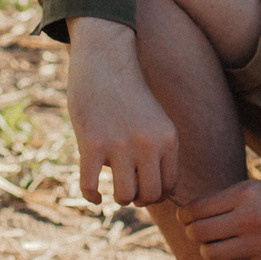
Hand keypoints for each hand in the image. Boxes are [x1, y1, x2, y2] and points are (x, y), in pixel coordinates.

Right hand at [65, 17, 176, 207]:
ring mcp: (119, 145)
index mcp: (167, 138)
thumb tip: (153, 192)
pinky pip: (91, 186)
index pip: (169, 186)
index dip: (156, 194)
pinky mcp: (92, 144)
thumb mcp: (155, 119)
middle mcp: (147, 144)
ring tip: (113, 188)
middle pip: (149, 196)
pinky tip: (94, 196)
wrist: (105, 60)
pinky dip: (92, 197)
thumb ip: (157, 150)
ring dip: (118, 198)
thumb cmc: (127, 93)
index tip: (144, 188)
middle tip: (129, 189)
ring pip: (124, 196)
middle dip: (138, 198)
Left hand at [181, 167, 260, 259]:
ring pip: (210, 254)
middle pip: (197, 233)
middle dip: (194, 233)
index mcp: (245, 193)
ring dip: (210, 252)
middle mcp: (249, 218)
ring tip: (220, 248)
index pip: (196, 209)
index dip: (184, 215)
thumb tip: (194, 214)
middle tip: (201, 234)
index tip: (186, 218)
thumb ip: (230, 199)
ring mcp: (259, 244)